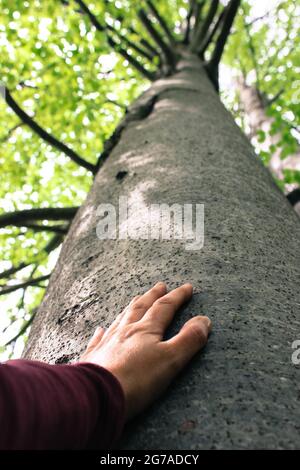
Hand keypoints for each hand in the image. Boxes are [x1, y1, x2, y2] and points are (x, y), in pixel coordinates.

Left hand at [80, 282, 211, 420]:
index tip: (187, 288)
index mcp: (145, 330)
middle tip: (160, 286)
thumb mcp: (171, 360)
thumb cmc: (136, 380)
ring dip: (131, 308)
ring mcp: (106, 343)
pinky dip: (101, 332)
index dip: (177, 297)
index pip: (164, 307)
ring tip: (136, 300)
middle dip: (153, 296)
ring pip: (120, 319)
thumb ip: (189, 340)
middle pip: (140, 307)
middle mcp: (125, 331)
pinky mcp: (92, 359)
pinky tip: (100, 330)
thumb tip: (204, 320)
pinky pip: (98, 340)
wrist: (96, 395)